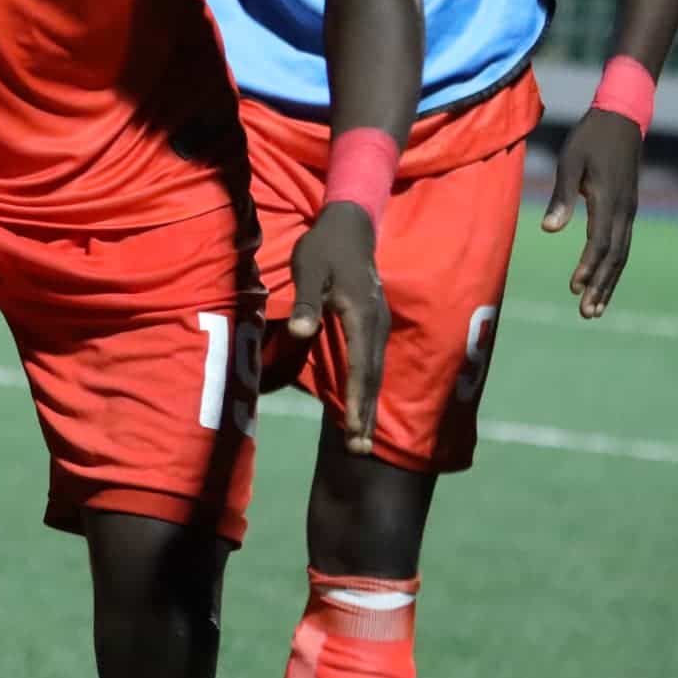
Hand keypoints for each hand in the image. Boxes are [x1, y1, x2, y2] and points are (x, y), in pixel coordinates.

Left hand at [285, 201, 387, 451]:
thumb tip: (299, 333)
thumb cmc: (323, 248)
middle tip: (359, 450)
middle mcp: (376, 325)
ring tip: (361, 440)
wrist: (350, 226)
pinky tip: (361, 408)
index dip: (356, 399)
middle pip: (372, 377)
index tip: (353, 428)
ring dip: (368, 407)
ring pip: (375, 373)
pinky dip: (368, 389)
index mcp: (361, 315)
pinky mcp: (374, 326)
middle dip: (365, 414)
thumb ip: (304, 303)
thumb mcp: (307, 270)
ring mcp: (379, 326)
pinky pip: (373, 364)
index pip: (360, 366)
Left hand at [542, 108, 645, 318]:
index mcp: (608, 200)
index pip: (599, 243)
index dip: (587, 267)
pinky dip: (614, 265)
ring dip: (609, 281)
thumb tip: (549, 230)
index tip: (574, 288)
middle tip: (587, 313)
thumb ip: (561, 196)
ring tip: (595, 307)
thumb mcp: (569, 162)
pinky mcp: (629, 207)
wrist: (623, 117)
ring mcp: (629, 210)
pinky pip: (623, 243)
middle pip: (614, 257)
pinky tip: (604, 278)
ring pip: (622, 254)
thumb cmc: (590, 137)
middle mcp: (624, 210)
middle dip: (601, 286)